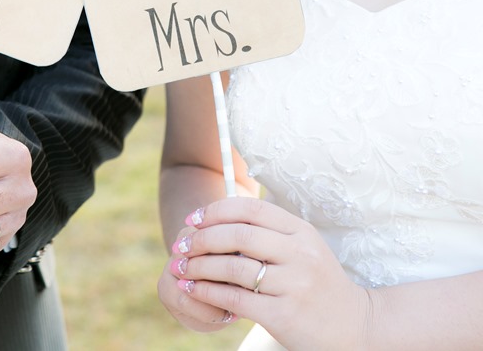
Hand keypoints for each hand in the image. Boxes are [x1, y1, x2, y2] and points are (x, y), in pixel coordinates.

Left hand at [162, 198, 370, 349]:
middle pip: (238, 236)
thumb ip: (269, 232)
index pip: (251, 210)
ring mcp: (294, 284)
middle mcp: (300, 254)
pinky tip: (193, 289)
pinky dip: (208, 291)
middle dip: (202, 239)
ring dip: (199, 266)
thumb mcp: (302, 249)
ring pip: (234, 268)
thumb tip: (218, 214)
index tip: (193, 219)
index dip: (216, 211)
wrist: (354, 326)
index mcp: (302, 232)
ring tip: (181, 268)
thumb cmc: (317, 283)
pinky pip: (236, 298)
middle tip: (181, 246)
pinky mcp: (285, 314)